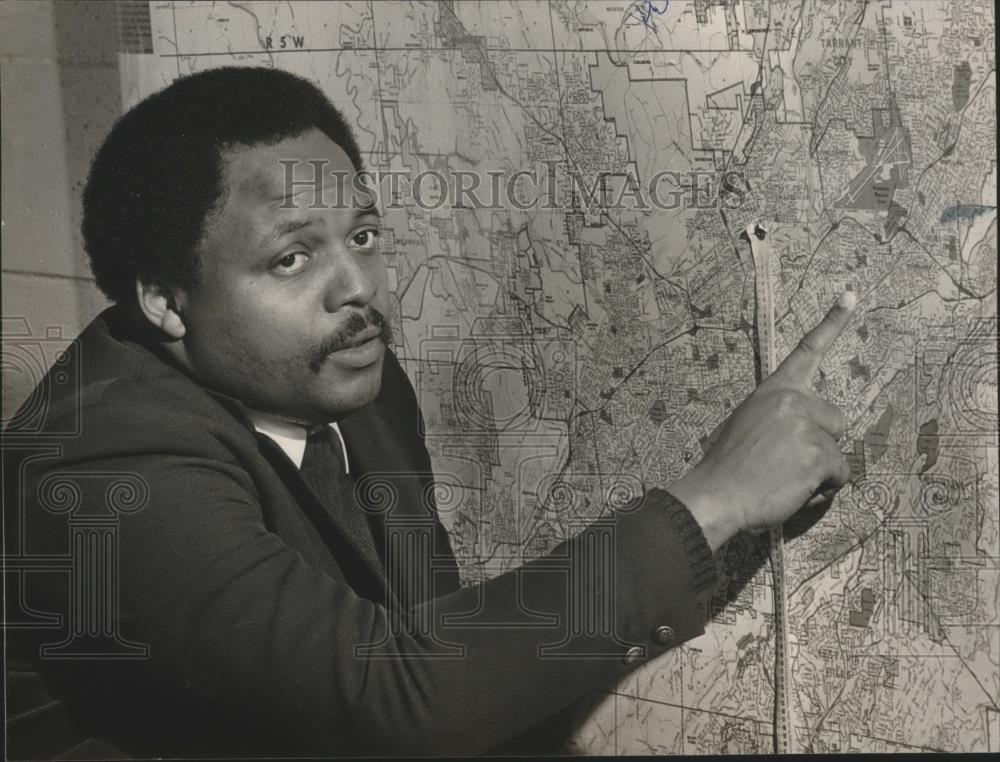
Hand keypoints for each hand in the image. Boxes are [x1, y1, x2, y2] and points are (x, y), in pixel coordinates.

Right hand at [669, 292, 855, 551]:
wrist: (715, 494)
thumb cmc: (725, 467)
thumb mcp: (743, 426)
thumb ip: (775, 418)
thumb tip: (797, 433)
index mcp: (773, 391)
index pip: (806, 351)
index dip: (832, 323)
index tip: (850, 295)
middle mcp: (793, 401)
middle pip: (834, 419)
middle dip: (821, 442)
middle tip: (789, 462)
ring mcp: (807, 426)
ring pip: (836, 451)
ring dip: (819, 470)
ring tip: (785, 480)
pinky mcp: (818, 455)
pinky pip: (839, 474)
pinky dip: (822, 489)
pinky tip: (794, 491)